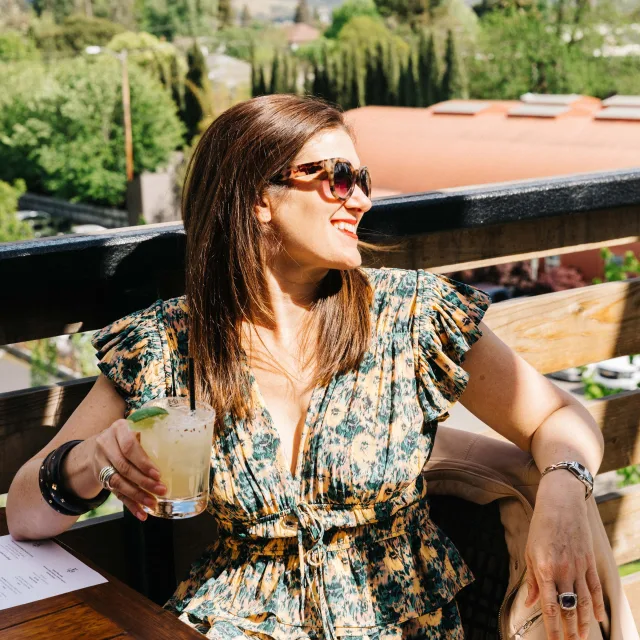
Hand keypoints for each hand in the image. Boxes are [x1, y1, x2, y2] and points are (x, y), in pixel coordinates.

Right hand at [89, 419, 166, 520]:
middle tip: (161, 490)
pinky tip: (141, 513)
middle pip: (124, 467)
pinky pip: (115, 493)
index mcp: (119, 429)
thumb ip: (151, 435)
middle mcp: (106, 444)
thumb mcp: (135, 428)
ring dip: (137, 495)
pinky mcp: (100, 477)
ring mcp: (101, 462)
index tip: (158, 474)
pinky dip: (129, 504)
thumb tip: (180, 449)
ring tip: (152, 503)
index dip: (143, 462)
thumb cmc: (126, 435)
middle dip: (144, 481)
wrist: (97, 444)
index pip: (130, 446)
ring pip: (118, 482)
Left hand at [524, 475, 605, 639]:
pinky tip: (598, 618)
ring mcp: (578, 567)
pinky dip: (597, 605)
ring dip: (584, 623)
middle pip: (568, 608)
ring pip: (584, 602)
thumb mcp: (529, 550)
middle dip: (569, 630)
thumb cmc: (540, 526)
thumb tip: (529, 601)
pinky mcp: (589, 562)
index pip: (549, 606)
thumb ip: (531, 579)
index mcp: (544, 569)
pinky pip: (594, 588)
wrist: (561, 503)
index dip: (552, 628)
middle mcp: (563, 571)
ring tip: (582, 638)